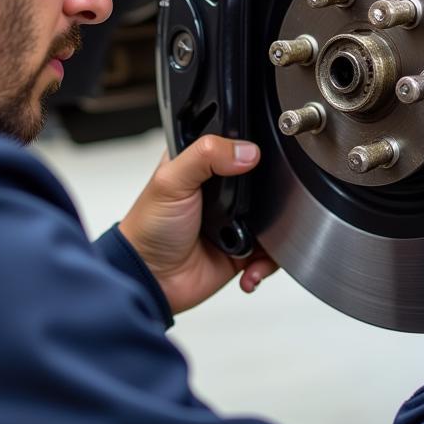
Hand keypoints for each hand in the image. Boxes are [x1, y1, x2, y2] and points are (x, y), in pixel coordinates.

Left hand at [118, 136, 278, 313]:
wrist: (151, 279)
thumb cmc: (149, 228)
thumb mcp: (171, 181)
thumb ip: (205, 155)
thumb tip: (246, 151)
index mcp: (203, 164)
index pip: (237, 145)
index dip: (252, 149)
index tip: (260, 159)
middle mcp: (222, 190)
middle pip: (264, 182)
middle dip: (271, 196)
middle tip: (256, 206)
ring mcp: (235, 220)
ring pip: (274, 217)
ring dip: (273, 232)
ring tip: (254, 239)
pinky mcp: (243, 249)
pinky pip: (270, 252)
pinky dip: (266, 261)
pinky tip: (250, 266)